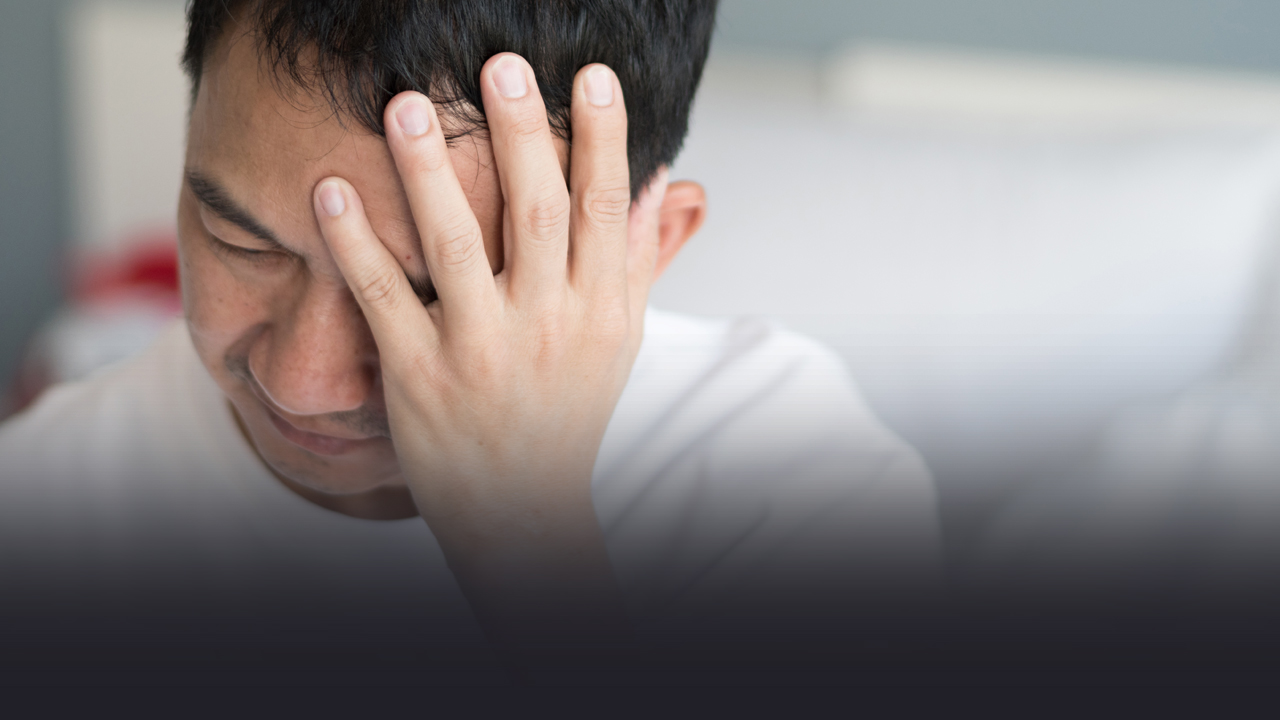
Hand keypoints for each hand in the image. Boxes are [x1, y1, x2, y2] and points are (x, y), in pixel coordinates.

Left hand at [312, 54, 658, 651]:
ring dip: (428, 173)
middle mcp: (548, 327)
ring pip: (454, 246)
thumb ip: (635, 257)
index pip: (605, 210)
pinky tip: (330, 191)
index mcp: (602, 311)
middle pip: (536, 214)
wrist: (522, 512)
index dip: (603, 139)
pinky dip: (355, 244)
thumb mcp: (618, 339)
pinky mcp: (419, 377)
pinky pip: (383, 300)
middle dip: (521, 135)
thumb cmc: (567, 413)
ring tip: (404, 107)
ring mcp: (481, 352)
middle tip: (501, 66)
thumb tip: (664, 179)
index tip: (593, 75)